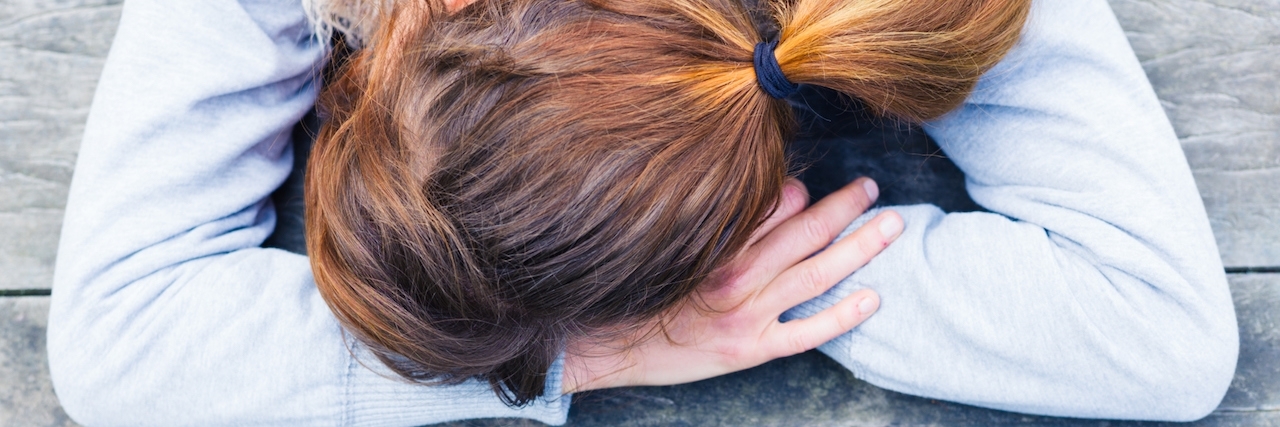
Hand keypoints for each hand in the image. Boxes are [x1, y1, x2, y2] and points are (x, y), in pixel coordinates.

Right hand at [563, 177, 902, 392]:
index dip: (803, 192)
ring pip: (817, 274)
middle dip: (847, 207)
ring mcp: (746, 315)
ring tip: (891, 226)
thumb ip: (715, 219)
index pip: (776, 203)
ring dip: (860, 248)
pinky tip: (872, 298)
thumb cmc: (633, 289)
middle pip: (808, 232)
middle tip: (872, 190)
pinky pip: (807, 332)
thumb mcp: (667, 242)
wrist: (603, 344)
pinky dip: (842, 315)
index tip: (815, 188)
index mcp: (714, 242)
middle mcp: (734, 275)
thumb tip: (767, 192)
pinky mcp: (749, 350)